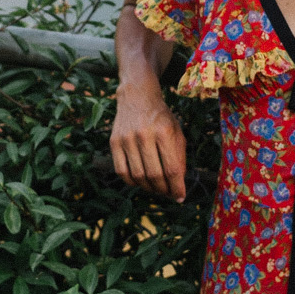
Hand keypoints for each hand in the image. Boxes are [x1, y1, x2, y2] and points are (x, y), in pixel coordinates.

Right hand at [110, 83, 187, 201]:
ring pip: (138, 176)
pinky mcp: (114, 141)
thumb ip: (179, 157)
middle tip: (168, 193)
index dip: (177, 187)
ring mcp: (127, 138)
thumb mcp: (176, 132)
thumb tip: (179, 185)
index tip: (180, 197)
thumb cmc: (161, 117)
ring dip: (149, 188)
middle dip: (164, 190)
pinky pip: (121, 171)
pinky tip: (140, 181)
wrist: (137, 96)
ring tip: (156, 188)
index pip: (172, 169)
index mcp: (164, 132)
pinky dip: (132, 182)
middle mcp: (144, 135)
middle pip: (154, 175)